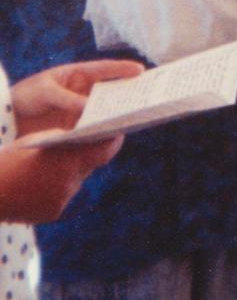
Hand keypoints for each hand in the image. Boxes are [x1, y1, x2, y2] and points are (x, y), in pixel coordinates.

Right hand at [0, 133, 123, 222]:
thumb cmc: (10, 159)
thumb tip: (84, 138)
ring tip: (62, 158)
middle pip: (90, 165)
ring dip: (71, 171)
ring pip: (75, 180)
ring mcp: (61, 201)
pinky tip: (43, 179)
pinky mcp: (52, 212)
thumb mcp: (37, 139)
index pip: (106, 150)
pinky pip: (62, 194)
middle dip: (90, 153)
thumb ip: (64, 139)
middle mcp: (69, 183)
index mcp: (68, 160)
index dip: (113, 140)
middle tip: (97, 138)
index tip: (119, 130)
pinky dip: (56, 186)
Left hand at [12, 59, 142, 136]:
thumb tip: (89, 108)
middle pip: (109, 91)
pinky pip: (92, 129)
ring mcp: (80, 111)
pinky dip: (101, 132)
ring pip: (103, 111)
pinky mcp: (75, 129)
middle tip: (145, 96)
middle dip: (126, 93)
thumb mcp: (45, 93)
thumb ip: (67, 99)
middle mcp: (82, 92)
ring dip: (115, 114)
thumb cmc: (25, 97)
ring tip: (132, 117)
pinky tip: (109, 136)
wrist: (9, 120)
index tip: (141, 70)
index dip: (122, 69)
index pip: (103, 70)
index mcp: (77, 75)